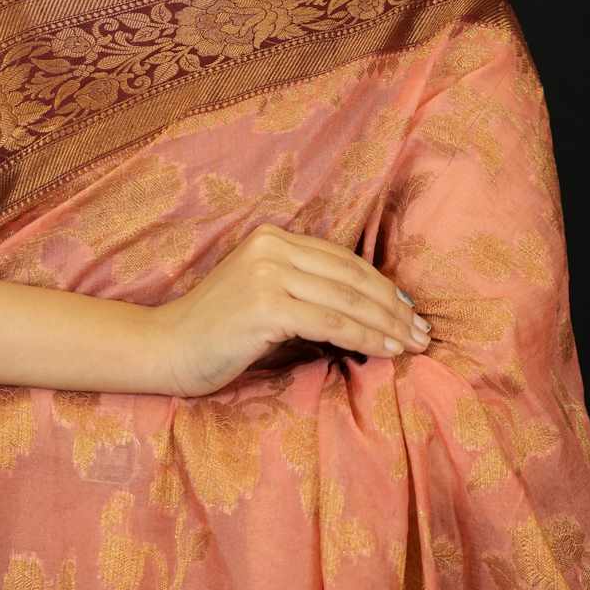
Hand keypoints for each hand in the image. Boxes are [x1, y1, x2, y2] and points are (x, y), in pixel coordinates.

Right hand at [150, 223, 431, 398]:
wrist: (165, 348)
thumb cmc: (216, 333)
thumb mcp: (265, 298)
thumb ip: (306, 292)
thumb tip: (371, 309)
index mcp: (273, 238)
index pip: (344, 261)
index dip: (384, 286)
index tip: (411, 312)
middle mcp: (272, 247)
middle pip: (351, 277)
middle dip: (394, 307)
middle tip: (423, 332)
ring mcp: (267, 274)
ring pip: (347, 300)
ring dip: (387, 325)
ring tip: (413, 344)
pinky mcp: (265, 305)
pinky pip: (330, 322)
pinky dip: (364, 337)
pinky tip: (386, 351)